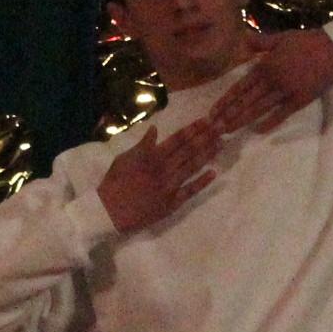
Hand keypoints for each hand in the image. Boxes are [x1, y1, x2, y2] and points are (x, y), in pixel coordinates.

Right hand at [96, 115, 225, 234]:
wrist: (110, 211)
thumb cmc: (114, 183)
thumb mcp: (124, 158)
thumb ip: (142, 145)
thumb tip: (155, 128)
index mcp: (152, 157)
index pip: (178, 139)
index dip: (193, 129)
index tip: (207, 120)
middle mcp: (164, 169)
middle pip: (189, 150)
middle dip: (207, 137)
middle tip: (222, 127)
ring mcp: (170, 186)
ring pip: (193, 167)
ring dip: (208, 154)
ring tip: (221, 143)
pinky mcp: (172, 202)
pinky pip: (190, 191)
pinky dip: (202, 182)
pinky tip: (214, 173)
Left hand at [204, 29, 332, 137]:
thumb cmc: (306, 41)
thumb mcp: (280, 38)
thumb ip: (260, 42)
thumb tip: (242, 39)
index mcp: (265, 65)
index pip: (240, 87)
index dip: (226, 100)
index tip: (213, 112)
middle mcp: (272, 79)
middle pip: (246, 101)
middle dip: (229, 115)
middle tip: (215, 128)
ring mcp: (285, 91)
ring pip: (260, 108)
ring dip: (243, 120)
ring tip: (229, 130)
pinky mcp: (300, 99)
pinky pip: (281, 114)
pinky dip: (269, 122)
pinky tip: (258, 130)